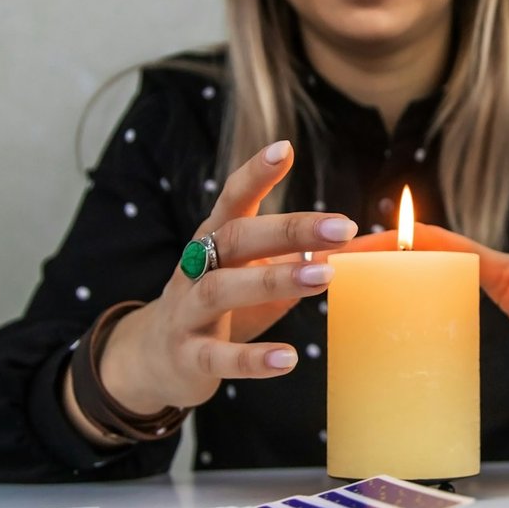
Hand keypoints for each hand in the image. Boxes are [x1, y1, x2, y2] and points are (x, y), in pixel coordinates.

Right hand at [92, 140, 358, 412]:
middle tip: (342, 225)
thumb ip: (293, 257)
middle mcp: (196, 267)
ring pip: (222, 290)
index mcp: (213, 240)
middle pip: (236, 238)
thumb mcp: (251, 273)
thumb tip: (354, 240)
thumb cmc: (218, 306)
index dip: (255, 173)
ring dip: (274, 281)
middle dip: (289, 228)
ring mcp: (187, 311)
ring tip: (323, 276)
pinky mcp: (188, 355)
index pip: (232, 199)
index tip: (285, 149)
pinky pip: (218, 357)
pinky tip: (289, 358)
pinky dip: (253, 359)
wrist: (154, 358)